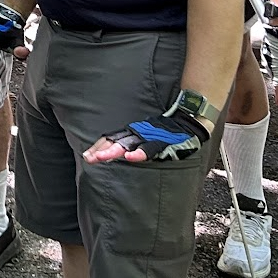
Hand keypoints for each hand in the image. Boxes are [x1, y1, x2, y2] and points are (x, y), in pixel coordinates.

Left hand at [84, 104, 210, 164]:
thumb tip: (118, 154)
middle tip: (88, 158)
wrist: (190, 120)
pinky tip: (130, 158)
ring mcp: (150, 136)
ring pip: (129, 145)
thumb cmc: (169, 130)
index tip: (87, 155)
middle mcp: (140, 133)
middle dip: (102, 150)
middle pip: (117, 141)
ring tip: (102, 157)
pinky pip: (150, 149)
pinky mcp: (163, 141)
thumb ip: (134, 143)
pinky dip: (140, 153)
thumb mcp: (148, 135)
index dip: (99, 146)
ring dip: (115, 151)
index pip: (113, 139)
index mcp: (135, 132)